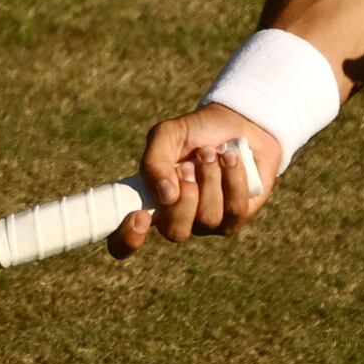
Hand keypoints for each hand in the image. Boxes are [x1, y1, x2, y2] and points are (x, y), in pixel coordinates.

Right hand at [113, 104, 279, 251]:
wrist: (238, 121)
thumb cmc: (196, 132)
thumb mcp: (167, 135)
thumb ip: (154, 162)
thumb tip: (165, 197)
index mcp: (150, 204)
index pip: (125, 241)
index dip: (127, 239)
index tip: (139, 216)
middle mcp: (177, 219)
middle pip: (175, 232)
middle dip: (185, 196)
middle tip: (188, 165)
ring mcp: (207, 222)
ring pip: (207, 218)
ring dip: (209, 178)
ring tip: (211, 153)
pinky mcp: (236, 217)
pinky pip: (234, 210)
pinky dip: (232, 178)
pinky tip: (231, 159)